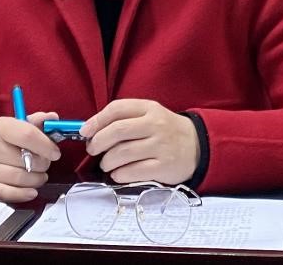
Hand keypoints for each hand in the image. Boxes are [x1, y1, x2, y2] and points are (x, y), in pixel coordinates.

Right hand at [0, 111, 59, 201]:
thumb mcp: (14, 125)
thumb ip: (36, 121)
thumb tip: (53, 118)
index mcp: (0, 127)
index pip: (28, 135)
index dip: (47, 145)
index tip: (55, 152)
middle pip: (28, 160)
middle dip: (43, 164)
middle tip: (43, 163)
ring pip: (22, 178)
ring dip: (37, 179)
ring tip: (38, 175)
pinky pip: (9, 194)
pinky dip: (24, 194)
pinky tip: (31, 190)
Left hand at [81, 99, 199, 185]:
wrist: (198, 146)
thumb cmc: (166, 130)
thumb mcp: (150, 115)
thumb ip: (125, 118)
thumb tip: (92, 129)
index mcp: (149, 108)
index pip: (117, 109)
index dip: (96, 120)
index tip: (85, 131)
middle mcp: (155, 125)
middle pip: (117, 131)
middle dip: (98, 142)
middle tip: (92, 149)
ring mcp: (160, 146)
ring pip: (123, 153)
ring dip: (107, 161)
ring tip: (106, 163)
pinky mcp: (164, 167)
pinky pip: (134, 171)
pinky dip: (119, 174)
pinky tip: (117, 174)